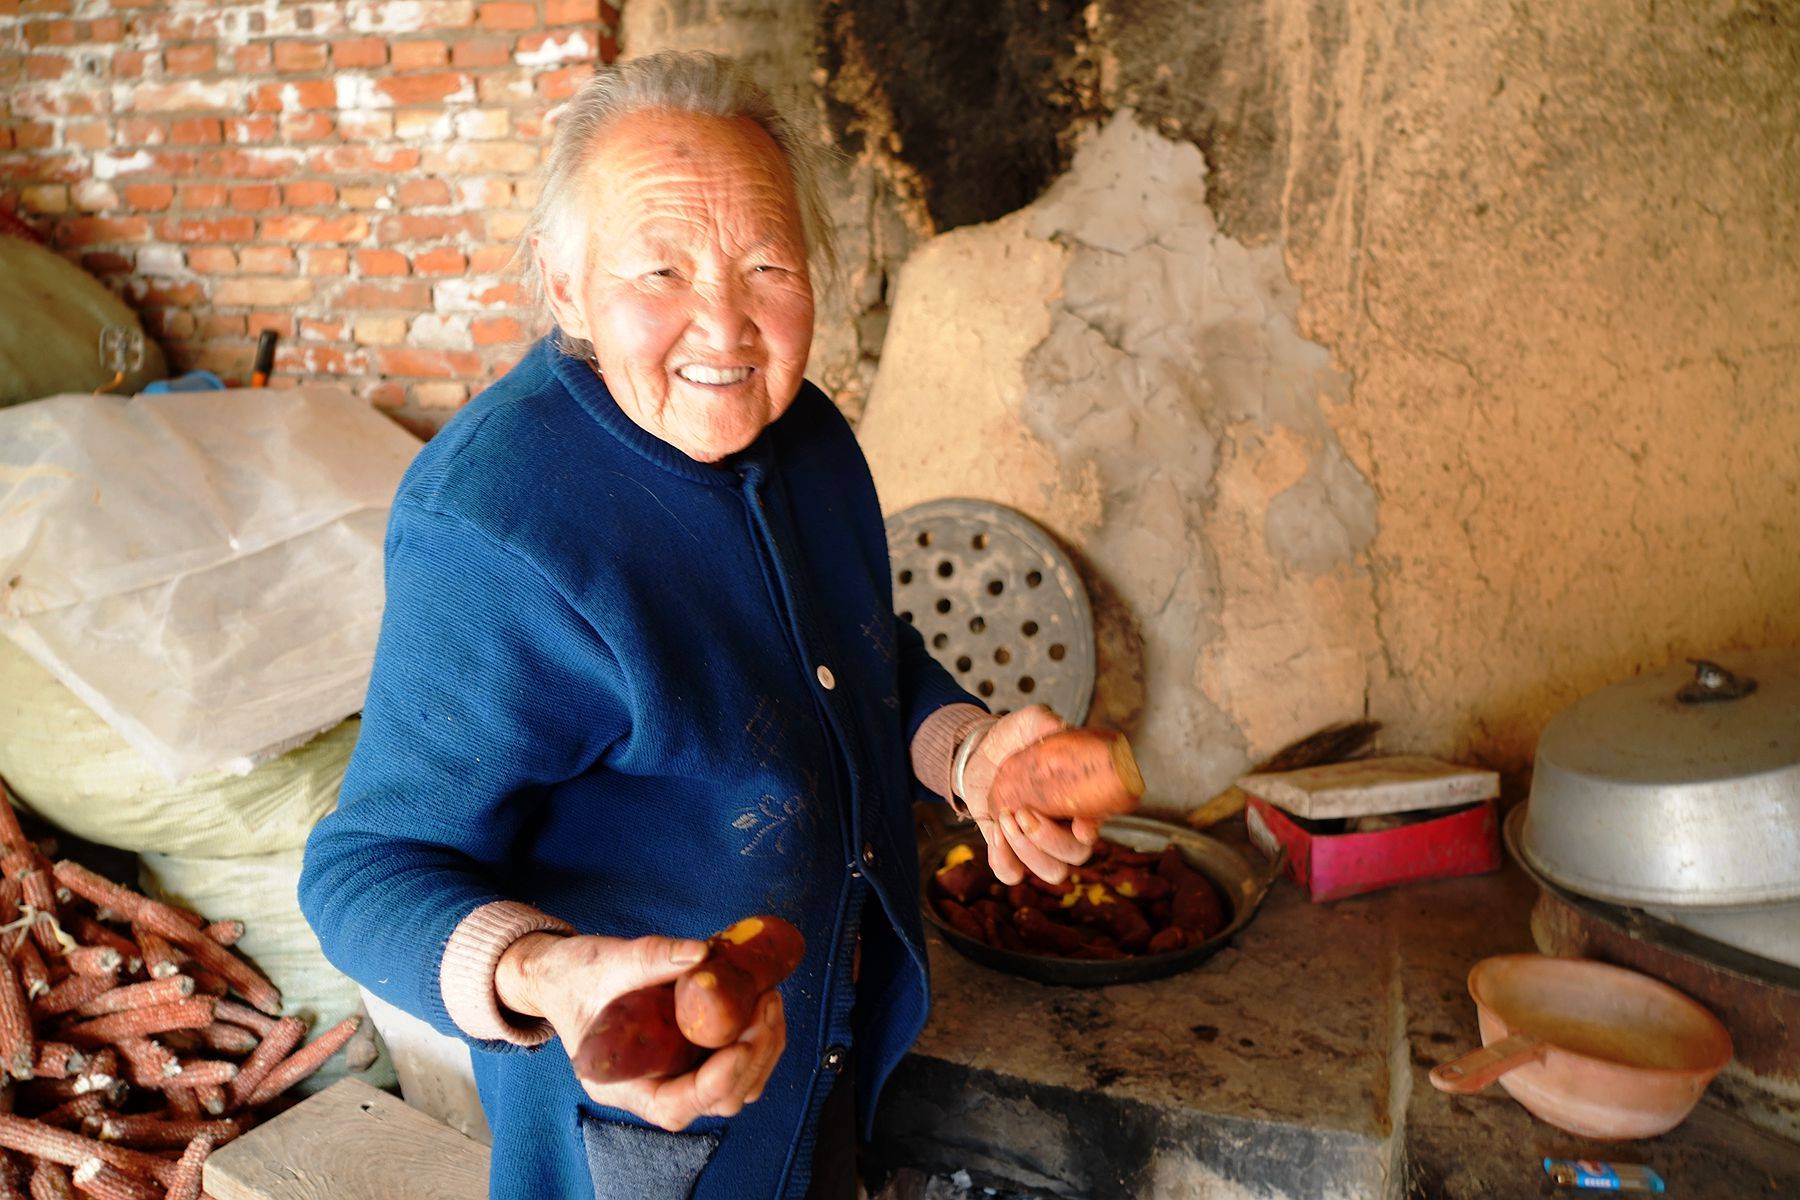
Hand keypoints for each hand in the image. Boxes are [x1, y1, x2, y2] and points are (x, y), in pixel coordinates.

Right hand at [496, 931, 786, 1131]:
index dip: (718, 1080)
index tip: (743, 1040)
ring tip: (768, 996)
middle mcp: (654, 1086)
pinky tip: (758, 995)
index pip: (678, 1105)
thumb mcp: (604, 964)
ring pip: (737, 1083)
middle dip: (753, 1055)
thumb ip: (650, 958)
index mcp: (622, 1083)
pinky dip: (756, 1034)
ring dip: (763, 1046)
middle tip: (766, 1002)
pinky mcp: (692, 1051)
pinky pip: (735, 1058)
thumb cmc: (572, 977)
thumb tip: (701, 952)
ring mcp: (676, 1071)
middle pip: (719, 1098)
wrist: (560, 974)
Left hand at [960, 705, 1100, 885]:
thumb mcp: (1029, 723)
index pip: (1100, 823)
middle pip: (1076, 855)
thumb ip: (1044, 721)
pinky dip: (1004, 861)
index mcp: (1082, 799)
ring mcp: (1041, 845)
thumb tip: (1057, 727)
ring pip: (1053, 872)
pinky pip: (1015, 875)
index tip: (1081, 825)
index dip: (1094, 830)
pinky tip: (995, 834)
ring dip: (1027, 850)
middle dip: (1049, 839)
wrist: (981, 755)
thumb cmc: (1015, 740)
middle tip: (1023, 811)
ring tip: (1006, 818)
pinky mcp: (1013, 853)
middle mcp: (1067, 828)